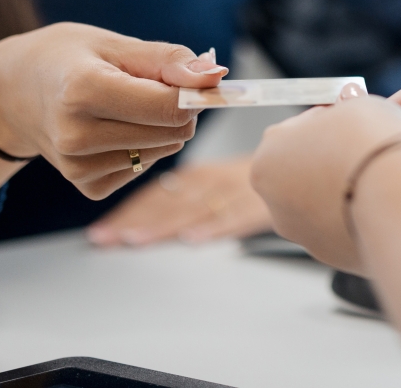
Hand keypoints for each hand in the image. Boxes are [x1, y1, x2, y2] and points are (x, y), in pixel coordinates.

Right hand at [0, 23, 229, 216]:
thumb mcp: (114, 44)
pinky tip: (113, 128)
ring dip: (161, 127)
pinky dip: (143, 146)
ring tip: (125, 103)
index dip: (194, 92)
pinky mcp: (85, 186)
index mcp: (83, 91)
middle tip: (151, 84)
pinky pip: (144, 166)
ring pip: (164, 150)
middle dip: (180, 107)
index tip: (194, 77)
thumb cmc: (66, 59)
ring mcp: (78, 167)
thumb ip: (168, 60)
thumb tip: (215, 76)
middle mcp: (77, 135)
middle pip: (173, 130)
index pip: (168, 106)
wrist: (12, 93)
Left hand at [85, 156, 272, 246]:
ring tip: (138, 240)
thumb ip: (184, 197)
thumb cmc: (253, 180)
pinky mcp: (260, 206)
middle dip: (134, 223)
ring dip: (165, 226)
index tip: (101, 231)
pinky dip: (215, 227)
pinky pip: (236, 216)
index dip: (127, 212)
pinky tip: (195, 238)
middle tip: (106, 239)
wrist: (299, 161)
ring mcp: (235, 193)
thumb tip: (136, 224)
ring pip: (195, 210)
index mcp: (198, 176)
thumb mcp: (217, 179)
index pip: (156, 194)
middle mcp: (211, 183)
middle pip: (168, 204)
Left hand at [250, 88, 400, 272]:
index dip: (341, 111)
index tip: (368, 102)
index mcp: (267, 165)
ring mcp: (318, 238)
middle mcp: (285, 207)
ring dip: (398, 158)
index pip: (303, 130)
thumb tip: (353, 108)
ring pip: (361, 188)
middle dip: (379, 133)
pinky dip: (400, 194)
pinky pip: (375, 216)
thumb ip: (351, 109)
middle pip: (337, 160)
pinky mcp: (353, 259)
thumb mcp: (356, 105)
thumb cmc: (366, 144)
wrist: (397, 199)